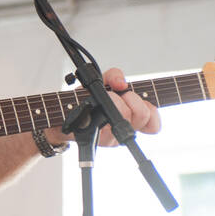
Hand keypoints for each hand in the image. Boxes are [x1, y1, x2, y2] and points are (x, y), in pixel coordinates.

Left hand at [44, 67, 161, 147]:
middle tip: (117, 96)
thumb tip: (122, 83)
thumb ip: (115, 76)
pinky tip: (93, 110)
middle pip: (142, 114)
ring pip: (125, 113)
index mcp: (129, 120)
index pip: (153, 125)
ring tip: (104, 99)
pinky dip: (99, 109)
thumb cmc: (83, 99)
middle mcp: (122, 132)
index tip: (139, 102)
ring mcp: (110, 138)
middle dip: (130, 97)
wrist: (60, 113)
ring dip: (114, 99)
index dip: (152, 113)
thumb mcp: (101, 82)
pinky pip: (105, 124)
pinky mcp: (95, 138)